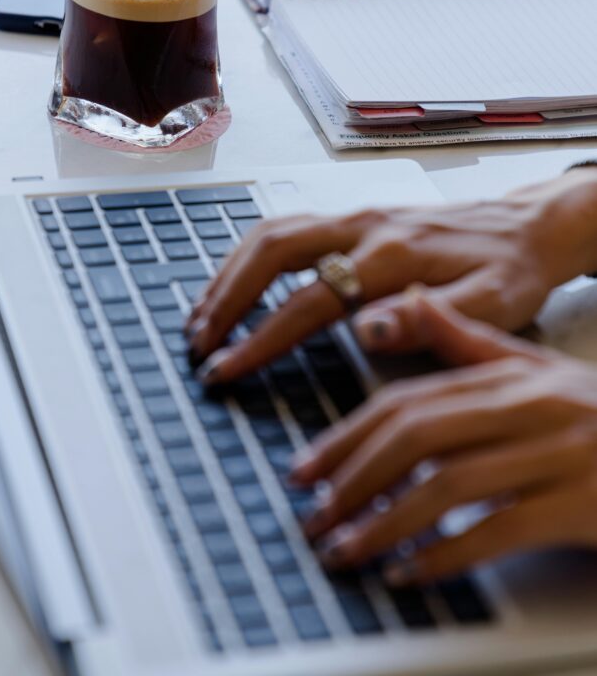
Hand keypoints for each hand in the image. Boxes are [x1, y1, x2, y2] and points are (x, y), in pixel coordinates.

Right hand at [188, 167, 596, 383]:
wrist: (526, 227)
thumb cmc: (510, 272)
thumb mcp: (492, 306)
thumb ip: (430, 319)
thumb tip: (367, 331)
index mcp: (395, 254)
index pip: (310, 300)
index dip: (262, 337)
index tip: (227, 368)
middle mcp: (366, 225)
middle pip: (274, 250)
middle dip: (227, 298)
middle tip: (199, 343)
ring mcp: (356, 216)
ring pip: (272, 232)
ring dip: (230, 273)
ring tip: (202, 317)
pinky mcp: (353, 217)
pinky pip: (286, 228)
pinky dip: (249, 256)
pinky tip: (234, 284)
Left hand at [292, 296, 596, 583]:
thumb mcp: (536, 369)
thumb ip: (467, 341)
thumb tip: (406, 303)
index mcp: (507, 376)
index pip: (407, 399)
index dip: (347, 435)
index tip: (308, 467)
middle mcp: (526, 407)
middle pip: (417, 435)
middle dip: (353, 477)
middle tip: (313, 515)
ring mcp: (555, 454)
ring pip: (449, 484)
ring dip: (385, 522)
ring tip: (346, 549)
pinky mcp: (579, 505)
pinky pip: (499, 531)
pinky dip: (447, 554)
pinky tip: (410, 573)